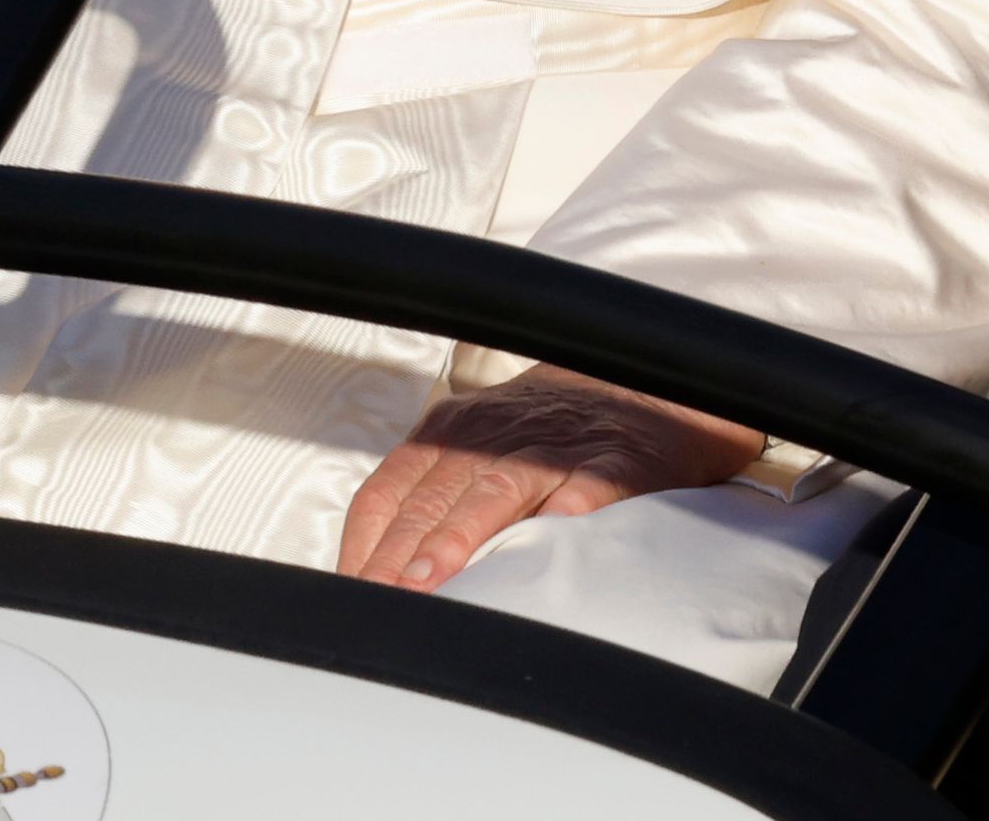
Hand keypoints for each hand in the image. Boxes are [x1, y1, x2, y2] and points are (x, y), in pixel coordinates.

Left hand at [339, 363, 765, 591]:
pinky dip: (566, 512)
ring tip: (431, 583)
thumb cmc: (543, 433)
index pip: (386, 494)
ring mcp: (550, 448)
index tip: (352, 596)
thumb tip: (375, 572)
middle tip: (379, 606)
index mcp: (445, 436)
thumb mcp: (472, 448)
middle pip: (428, 501)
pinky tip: (548, 540)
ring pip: (492, 492)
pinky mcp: (613, 461)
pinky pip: (585, 486)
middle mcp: (488, 438)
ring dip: (458, 539)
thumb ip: (427, 498)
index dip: (364, 547)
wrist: (636, 384)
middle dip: (396, 557)